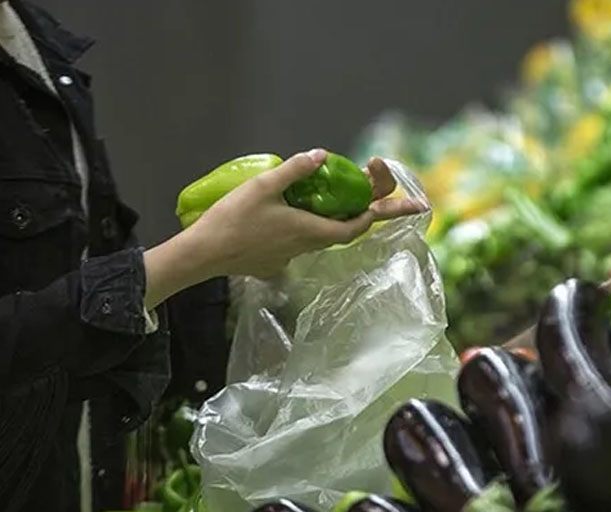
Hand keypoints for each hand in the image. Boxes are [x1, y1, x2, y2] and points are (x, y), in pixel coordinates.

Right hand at [144, 150, 425, 306]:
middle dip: (372, 211)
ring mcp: (292, 255)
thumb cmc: (234, 220)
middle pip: (347, 229)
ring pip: (325, 234)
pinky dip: (315, 223)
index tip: (406, 204)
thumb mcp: (264, 187)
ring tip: (347, 195)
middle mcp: (308, 246)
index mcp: (311, 230)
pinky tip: (301, 209)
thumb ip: (296, 170)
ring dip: (341, 216)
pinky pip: (304, 239)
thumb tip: (322, 155)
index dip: (382, 212)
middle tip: (391, 195)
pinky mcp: (276, 259)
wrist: (204, 255)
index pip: (358, 224)